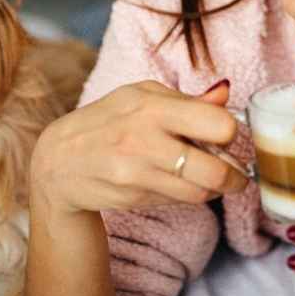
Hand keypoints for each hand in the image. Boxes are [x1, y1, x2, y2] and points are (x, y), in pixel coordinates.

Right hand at [30, 79, 248, 215]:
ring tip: (210, 178)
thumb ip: (187, 100)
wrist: (58, 162)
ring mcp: (137, 173)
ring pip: (200, 193)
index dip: (230, 132)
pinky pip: (180, 202)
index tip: (226, 135)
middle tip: (236, 174)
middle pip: (216, 171)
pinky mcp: (133, 198)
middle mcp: (144, 140)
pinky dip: (190, 195)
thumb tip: (226, 93)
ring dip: (215, 189)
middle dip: (235, 176)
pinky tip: (181, 182)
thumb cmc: (107, 120)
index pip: (218, 126)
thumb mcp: (141, 96)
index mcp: (152, 106)